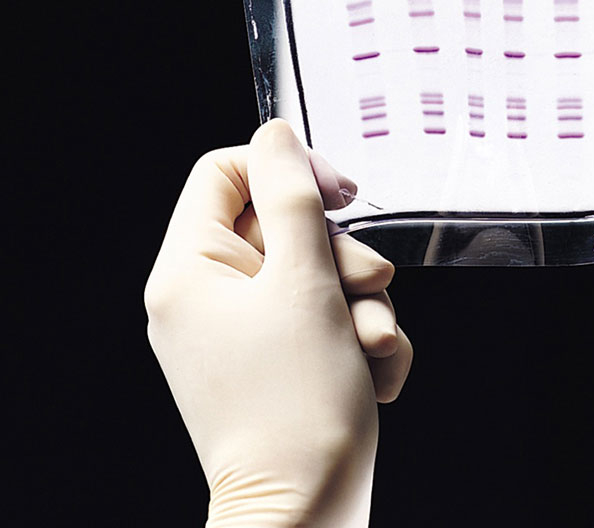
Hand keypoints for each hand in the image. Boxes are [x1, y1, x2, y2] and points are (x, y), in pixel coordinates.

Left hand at [145, 119, 411, 527]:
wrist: (307, 511)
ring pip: (318, 275)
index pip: (228, 172)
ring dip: (363, 303)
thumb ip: (293, 197)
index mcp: (192, 270)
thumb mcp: (304, 283)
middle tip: (368, 284)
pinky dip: (360, 338)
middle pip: (286, 227)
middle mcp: (208, 298)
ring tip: (372, 345)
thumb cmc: (297, 408)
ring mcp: (243, 333)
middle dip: (342, 255)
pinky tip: (374, 372)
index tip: (341, 193)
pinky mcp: (277, 362)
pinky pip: (327, 320)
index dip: (289, 169)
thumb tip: (277, 132)